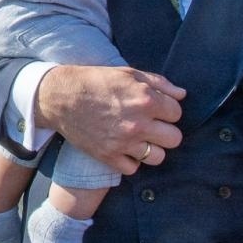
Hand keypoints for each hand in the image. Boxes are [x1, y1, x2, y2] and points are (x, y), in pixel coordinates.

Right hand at [35, 65, 183, 174]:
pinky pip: (134, 168)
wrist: (60, 97)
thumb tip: (182, 94)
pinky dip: (131, 160)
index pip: (177, 113)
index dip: (168, 110)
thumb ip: (159, 83)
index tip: (157, 109)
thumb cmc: (95, 81)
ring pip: (158, 157)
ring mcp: (124, 143)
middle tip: (152, 125)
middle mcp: (138, 123)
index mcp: (146, 100)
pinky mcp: (109, 157)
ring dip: (151, 148)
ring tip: (140, 139)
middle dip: (165, 131)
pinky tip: (125, 148)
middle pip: (174, 139)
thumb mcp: (128, 73)